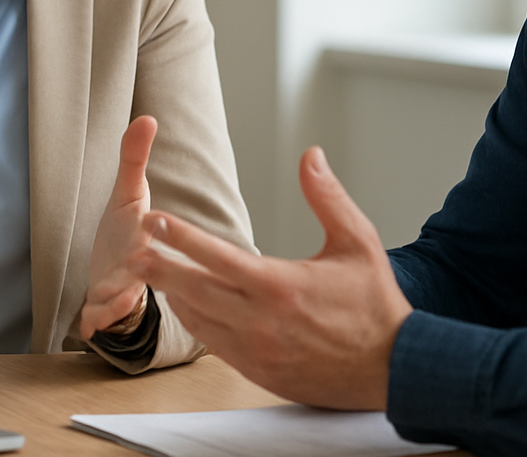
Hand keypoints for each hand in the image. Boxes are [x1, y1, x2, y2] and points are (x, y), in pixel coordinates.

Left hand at [78, 115, 158, 337]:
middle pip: (139, 273)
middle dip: (131, 278)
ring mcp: (124, 287)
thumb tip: (147, 117)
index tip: (146, 223)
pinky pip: (104, 317)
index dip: (149, 228)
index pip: (152, 231)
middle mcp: (141, 265)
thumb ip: (134, 158)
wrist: (117, 268)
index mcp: (148, 235)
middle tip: (121, 284)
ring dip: (112, 305)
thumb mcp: (129, 193)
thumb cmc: (126, 230)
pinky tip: (87, 328)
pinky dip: (97, 321)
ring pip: (121, 300)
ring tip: (100, 310)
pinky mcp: (106, 304)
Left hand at [127, 147, 411, 409]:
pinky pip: (215, 345)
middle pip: (195, 291)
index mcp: (280, 285)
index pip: (217, 256)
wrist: (392, 369)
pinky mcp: (259, 371)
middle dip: (161, 269)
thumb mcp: (358, 242)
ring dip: (176, 297)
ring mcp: (257, 351)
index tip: (155, 220)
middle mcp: (261, 321)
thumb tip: (310, 155)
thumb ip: (328, 197)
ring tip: (156, 274)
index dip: (181, 237)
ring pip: (200, 321)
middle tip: (134, 251)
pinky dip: (198, 324)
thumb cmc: (375, 304)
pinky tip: (189, 308)